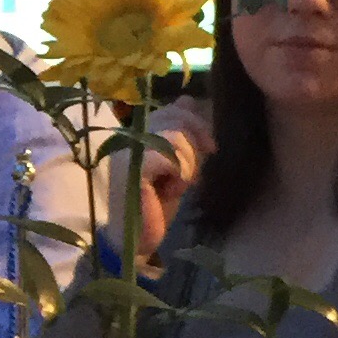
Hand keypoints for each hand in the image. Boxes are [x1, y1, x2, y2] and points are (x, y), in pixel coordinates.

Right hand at [101, 101, 211, 258]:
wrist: (135, 238)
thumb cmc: (156, 203)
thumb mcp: (175, 163)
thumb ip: (180, 134)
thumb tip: (187, 98)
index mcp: (137, 132)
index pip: (173, 107)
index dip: (196, 121)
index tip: (209, 147)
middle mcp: (129, 137)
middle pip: (177, 116)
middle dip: (197, 141)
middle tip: (197, 169)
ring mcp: (128, 151)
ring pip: (176, 137)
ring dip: (188, 164)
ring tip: (177, 184)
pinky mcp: (133, 169)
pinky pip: (170, 158)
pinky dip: (179, 176)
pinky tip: (169, 191)